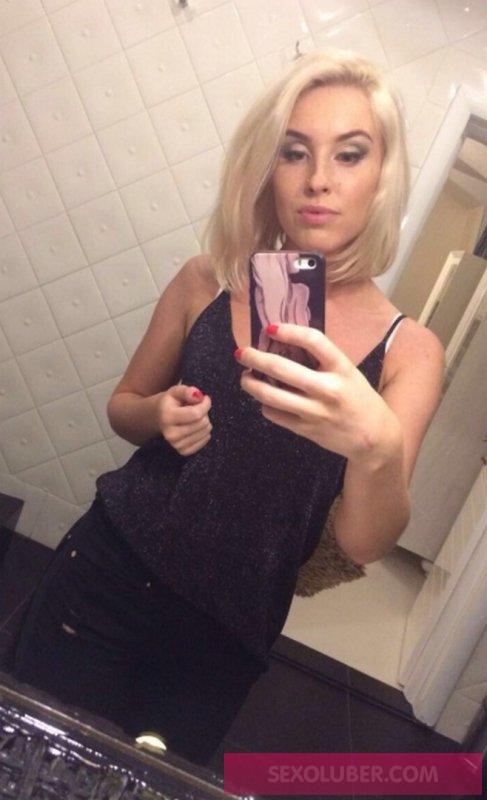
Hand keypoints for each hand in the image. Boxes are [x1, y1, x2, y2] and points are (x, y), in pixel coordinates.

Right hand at [157, 385, 211, 455]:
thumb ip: (186, 391)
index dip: (205, 404)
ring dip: (205, 423)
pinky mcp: (183, 451)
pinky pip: (204, 442)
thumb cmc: (170, 403)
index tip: (204, 398)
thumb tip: (198, 395)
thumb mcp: (175, 391)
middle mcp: (170, 434)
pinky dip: (204, 433)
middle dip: (205, 413)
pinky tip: (197, 427)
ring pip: (205, 432)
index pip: (196, 414)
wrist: (158, 418)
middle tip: (197, 408)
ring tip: (195, 418)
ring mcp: (176, 444)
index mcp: (167, 417)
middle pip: (202, 423)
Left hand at [237, 323, 401, 465]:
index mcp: (343, 368)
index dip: (289, 331)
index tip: (271, 328)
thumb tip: (284, 345)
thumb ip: (322, 361)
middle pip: (281, 368)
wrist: (373, 438)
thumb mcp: (348, 373)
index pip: (314, 340)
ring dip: (251, 384)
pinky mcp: (305, 430)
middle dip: (255, 358)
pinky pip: (274, 414)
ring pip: (270, 395)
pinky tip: (265, 398)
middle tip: (242, 353)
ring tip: (246, 377)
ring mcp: (315, 412)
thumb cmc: (358, 398)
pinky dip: (264, 404)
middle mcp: (328, 389)